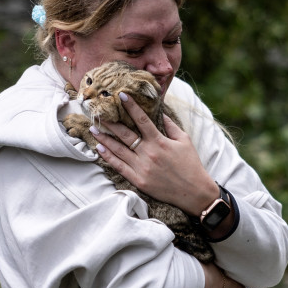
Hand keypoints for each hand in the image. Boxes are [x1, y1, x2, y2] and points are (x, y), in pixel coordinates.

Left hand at [90, 92, 217, 215]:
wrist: (194, 192)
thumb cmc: (190, 164)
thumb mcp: (184, 141)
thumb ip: (170, 126)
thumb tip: (160, 112)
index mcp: (160, 142)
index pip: (142, 120)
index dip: (131, 106)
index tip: (121, 95)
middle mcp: (148, 153)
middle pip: (125, 134)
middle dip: (111, 122)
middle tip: (99, 113)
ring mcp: (142, 167)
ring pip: (118, 150)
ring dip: (104, 139)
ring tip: (94, 129)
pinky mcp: (138, 180)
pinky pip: (119, 167)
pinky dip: (108, 157)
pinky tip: (99, 149)